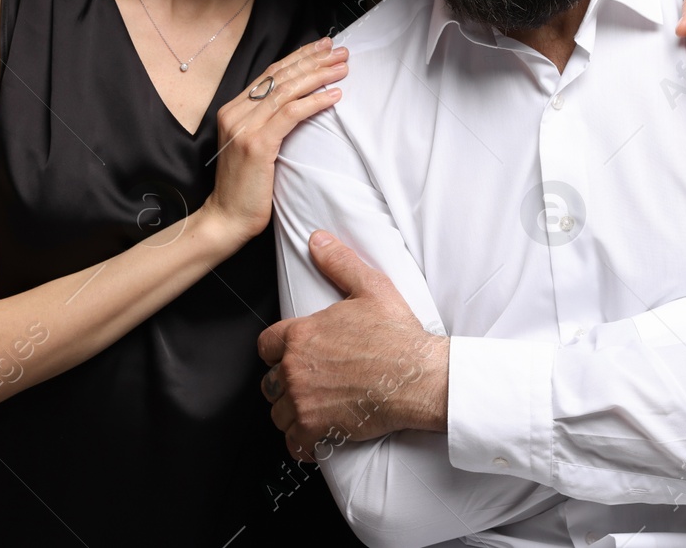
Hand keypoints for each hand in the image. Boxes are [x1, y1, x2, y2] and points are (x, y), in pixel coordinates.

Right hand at [206, 39, 347, 246]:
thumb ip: (267, 121)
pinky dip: (314, 102)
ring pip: (287, 90)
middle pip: (280, 76)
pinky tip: (334, 95)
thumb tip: (298, 101)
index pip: (271, 73)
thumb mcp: (254, 145)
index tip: (322, 47)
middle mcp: (236, 112)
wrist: (227, 218)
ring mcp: (244, 127)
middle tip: (340, 51)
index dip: (299, 57)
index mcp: (234, 109)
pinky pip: (290, 114)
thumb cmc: (245, 186)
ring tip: (342, 68)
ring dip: (318, 76)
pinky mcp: (256, 144)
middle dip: (313, 60)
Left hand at [257, 231, 447, 461]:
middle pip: (270, 382)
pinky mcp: (316, 428)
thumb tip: (318, 241)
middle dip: (285, 383)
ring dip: (293, 413)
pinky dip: (303, 443)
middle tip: (310, 384)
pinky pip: (293, 444)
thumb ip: (339, 263)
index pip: (266, 345)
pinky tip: (317, 435)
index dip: (278, 351)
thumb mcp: (370, 287)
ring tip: (315, 408)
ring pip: (279, 413)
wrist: (420, 377)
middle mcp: (295, 367)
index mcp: (301, 334)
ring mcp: (304, 400)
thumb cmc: (398, 336)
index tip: (292, 357)